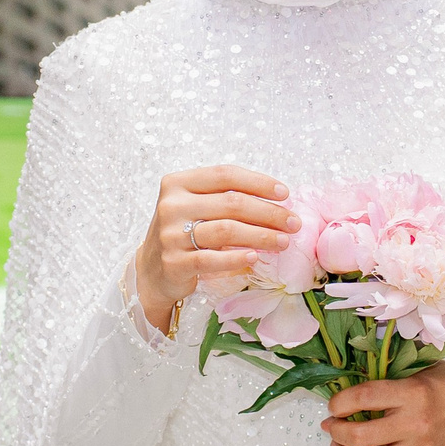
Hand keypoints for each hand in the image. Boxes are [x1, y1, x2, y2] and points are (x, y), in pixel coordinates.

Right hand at [134, 165, 298, 332]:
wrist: (151, 271)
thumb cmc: (183, 233)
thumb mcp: (196, 206)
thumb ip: (225, 197)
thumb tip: (278, 200)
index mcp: (178, 183)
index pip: (225, 175)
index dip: (258, 182)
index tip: (285, 194)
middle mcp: (172, 206)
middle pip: (231, 203)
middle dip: (268, 212)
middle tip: (293, 223)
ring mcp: (170, 235)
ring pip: (225, 230)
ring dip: (261, 236)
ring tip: (283, 241)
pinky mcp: (173, 263)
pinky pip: (211, 259)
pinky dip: (237, 257)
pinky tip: (255, 257)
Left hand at [320, 363, 444, 445]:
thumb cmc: (430, 386)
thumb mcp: (406, 376)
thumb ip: (376, 389)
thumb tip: (338, 407)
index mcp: (411, 395)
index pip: (364, 398)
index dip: (340, 403)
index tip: (333, 407)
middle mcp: (416, 425)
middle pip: (361, 436)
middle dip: (337, 433)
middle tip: (331, 428)